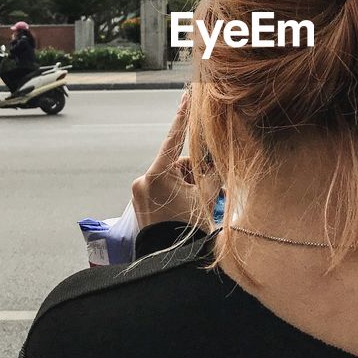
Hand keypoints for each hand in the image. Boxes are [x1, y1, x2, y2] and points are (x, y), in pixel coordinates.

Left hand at [130, 89, 214, 228]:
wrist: (169, 261)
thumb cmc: (188, 230)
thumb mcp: (206, 197)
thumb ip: (212, 173)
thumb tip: (218, 157)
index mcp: (156, 176)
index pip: (174, 140)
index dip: (182, 116)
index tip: (186, 96)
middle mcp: (142, 181)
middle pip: (177, 165)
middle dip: (193, 175)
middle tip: (205, 193)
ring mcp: (138, 193)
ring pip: (171, 178)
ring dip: (186, 186)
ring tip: (193, 207)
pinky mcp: (139, 202)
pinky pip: (162, 189)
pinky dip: (176, 194)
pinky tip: (184, 210)